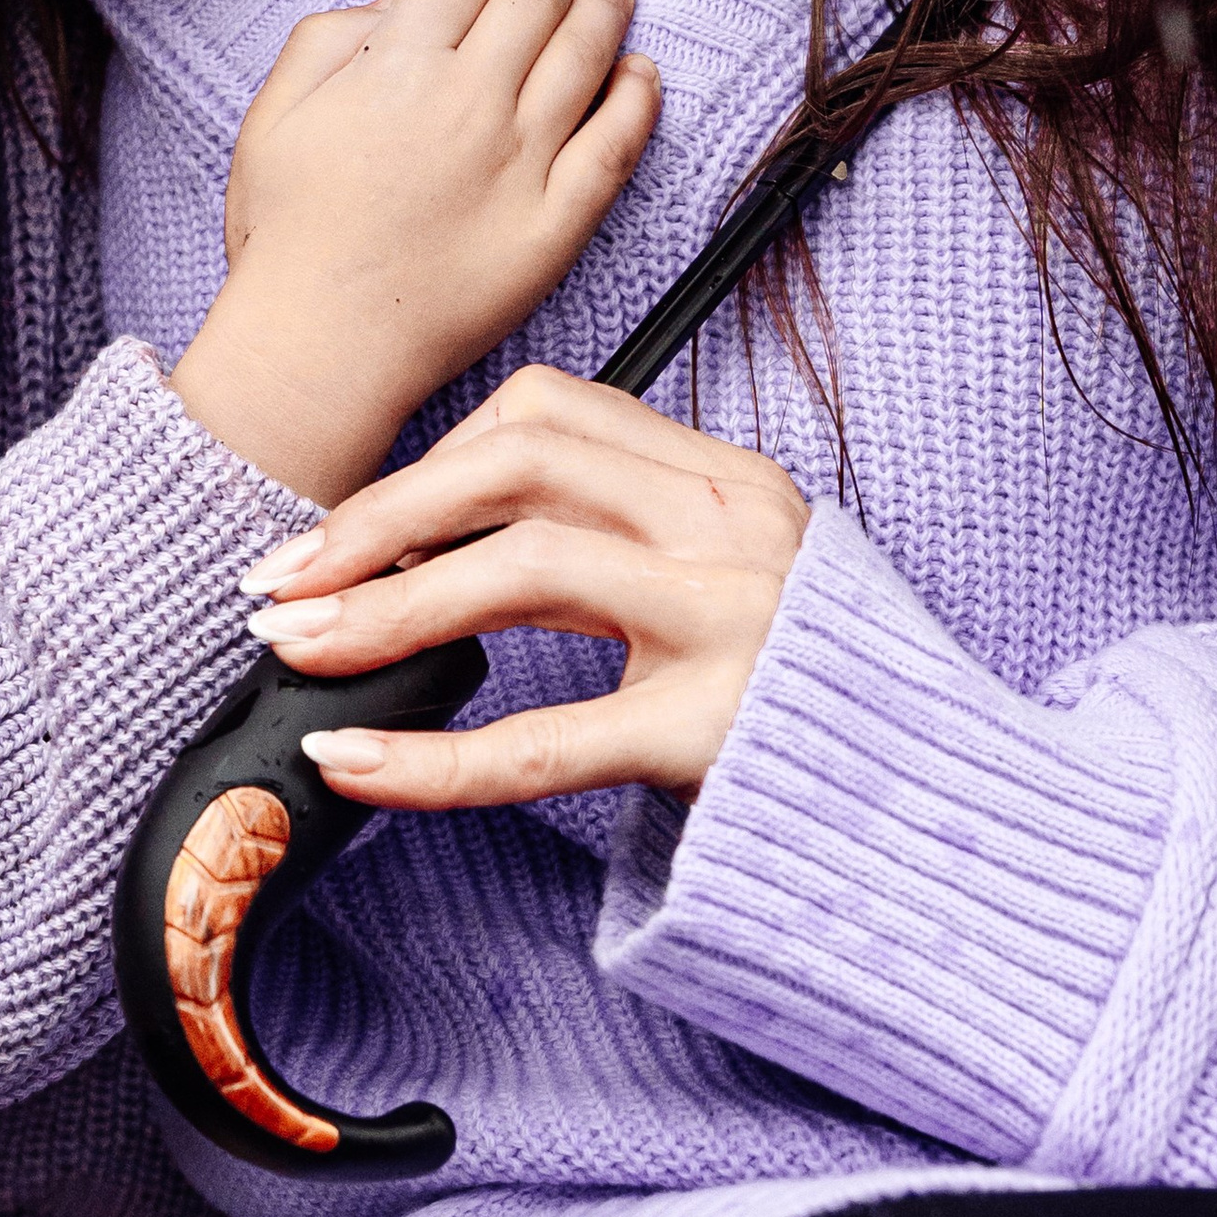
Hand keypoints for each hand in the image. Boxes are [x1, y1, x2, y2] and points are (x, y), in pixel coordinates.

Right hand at [171, 0, 658, 504]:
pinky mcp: (555, 225)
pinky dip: (636, 98)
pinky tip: (641, 71)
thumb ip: (333, 35)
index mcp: (397, 64)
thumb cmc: (289, 230)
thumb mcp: (276, 111)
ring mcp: (519, 163)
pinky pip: (614, 145)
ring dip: (606, 3)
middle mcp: (468, 102)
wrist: (321, 345)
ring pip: (586, 55)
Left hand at [241, 365, 808, 802]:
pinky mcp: (720, 730)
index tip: (347, 530)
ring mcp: (734, 623)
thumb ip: (612, 539)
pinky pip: (545, 740)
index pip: (549, 414)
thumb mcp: (723, 577)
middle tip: (282, 579)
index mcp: (726, 479)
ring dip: (387, 605)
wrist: (933, 802)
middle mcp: (734, 527)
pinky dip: (433, 756)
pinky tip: (357, 762)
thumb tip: (432, 544)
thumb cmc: (801, 694)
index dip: (428, 462)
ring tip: (300, 649)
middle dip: (380, 515)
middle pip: (522, 464)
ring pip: (527, 569)